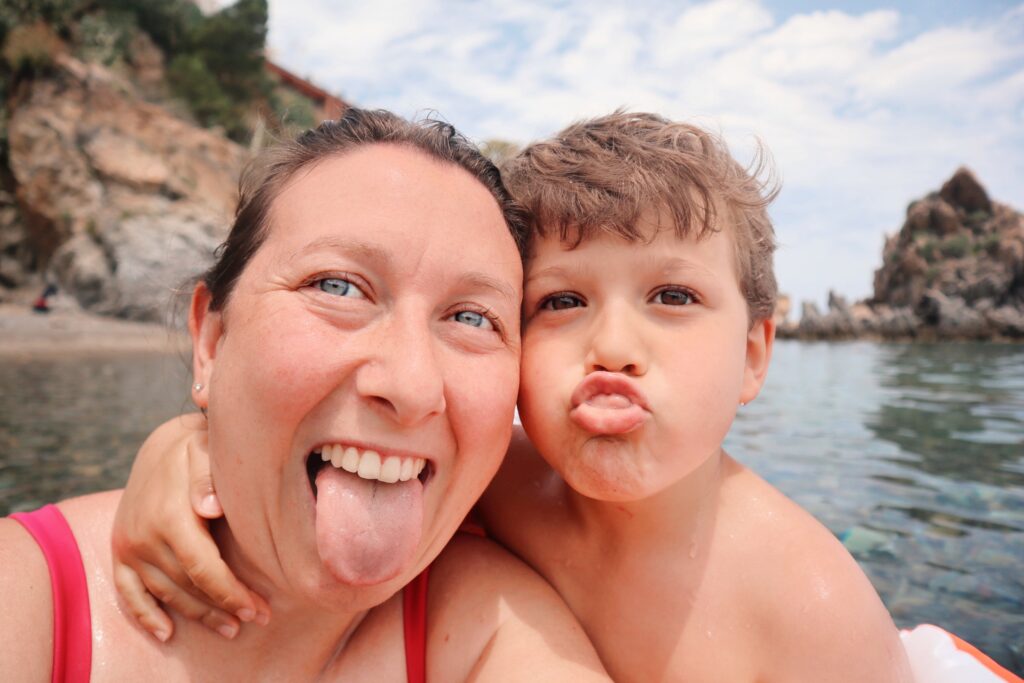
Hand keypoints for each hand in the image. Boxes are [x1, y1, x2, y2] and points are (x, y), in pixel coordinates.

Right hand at [111, 414, 269, 640]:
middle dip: (223, 607)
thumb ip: (208, 477)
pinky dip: (145, 615)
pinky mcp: (120, 552)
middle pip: (187, 586)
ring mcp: (129, 546)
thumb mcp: (205, 450)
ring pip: (165, 593)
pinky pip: (128, 592)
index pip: (203, 567)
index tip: (256, 608)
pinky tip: (167, 632)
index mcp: (169, 515)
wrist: (161, 446)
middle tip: (256, 619)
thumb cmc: (197, 449)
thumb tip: (211, 506)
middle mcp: (144, 536)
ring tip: (230, 627)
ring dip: (197, 615)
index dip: (229, 592)